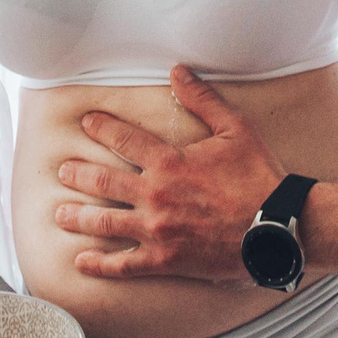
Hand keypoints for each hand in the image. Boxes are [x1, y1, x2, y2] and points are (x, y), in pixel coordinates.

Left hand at [50, 66, 283, 282]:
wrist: (277, 227)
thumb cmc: (259, 177)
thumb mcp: (235, 129)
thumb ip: (203, 99)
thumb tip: (178, 72)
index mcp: (169, 162)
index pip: (124, 139)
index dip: (101, 128)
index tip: (86, 122)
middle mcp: (155, 195)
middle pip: (103, 182)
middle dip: (78, 174)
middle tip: (63, 171)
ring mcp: (157, 230)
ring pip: (104, 223)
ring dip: (78, 217)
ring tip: (59, 214)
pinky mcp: (164, 259)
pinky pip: (123, 265)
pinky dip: (100, 264)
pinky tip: (82, 261)